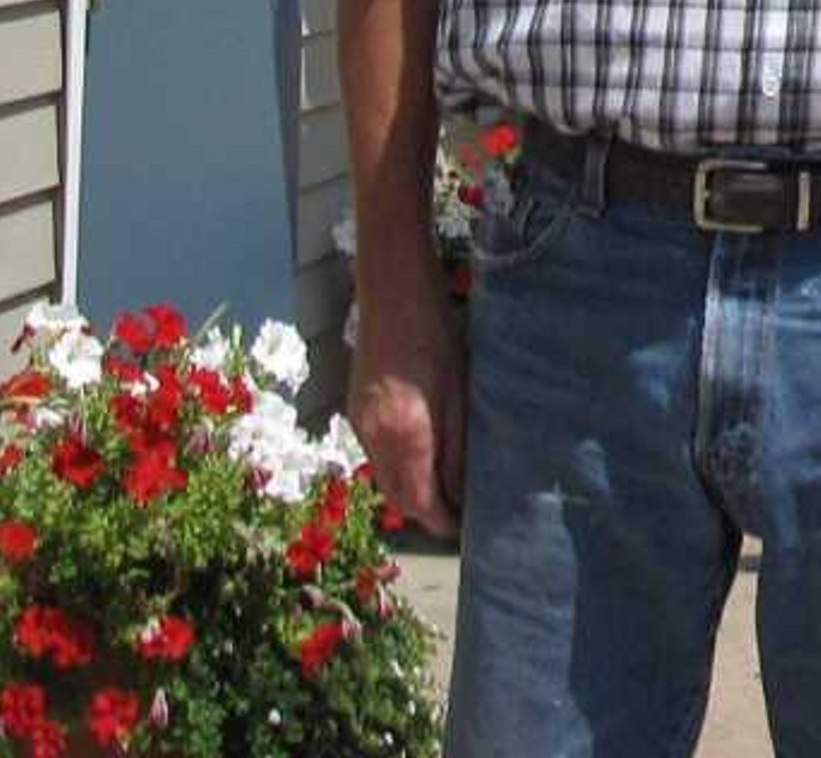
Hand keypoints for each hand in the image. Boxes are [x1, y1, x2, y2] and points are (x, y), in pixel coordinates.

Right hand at [348, 283, 466, 537]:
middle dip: (426, 512)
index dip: (442, 521)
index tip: (465, 528)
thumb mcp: (458, 391)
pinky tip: (422, 456)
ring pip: (384, 478)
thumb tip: (458, 492)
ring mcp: (359, 424)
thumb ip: (455, 446)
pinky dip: (398, 467)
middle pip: (397, 497)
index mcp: (404, 434)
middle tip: (459, 513)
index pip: (419, 500)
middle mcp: (373, 437)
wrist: (392, 292)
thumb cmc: (436, 334)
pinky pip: (376, 456)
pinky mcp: (355, 411)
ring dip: (411, 491)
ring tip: (446, 487)